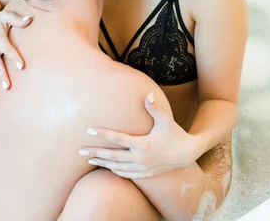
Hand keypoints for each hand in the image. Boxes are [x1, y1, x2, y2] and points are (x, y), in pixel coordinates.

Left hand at [80, 93, 196, 178]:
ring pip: (118, 167)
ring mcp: (143, 168)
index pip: (118, 139)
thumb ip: (154, 108)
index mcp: (143, 144)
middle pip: (113, 156)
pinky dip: (115, 171)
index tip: (89, 130)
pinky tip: (108, 167)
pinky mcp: (146, 174)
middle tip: (80, 151)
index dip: (102, 134)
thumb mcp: (166, 120)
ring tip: (90, 159)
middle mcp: (141, 158)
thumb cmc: (175, 133)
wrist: (188, 153)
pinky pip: (127, 174)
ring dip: (103, 163)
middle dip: (96, 153)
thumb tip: (148, 94)